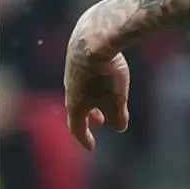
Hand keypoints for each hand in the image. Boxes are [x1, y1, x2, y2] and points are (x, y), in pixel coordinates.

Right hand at [65, 16, 129, 150]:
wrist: (93, 39)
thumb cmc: (104, 74)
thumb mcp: (117, 99)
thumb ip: (118, 115)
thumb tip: (119, 128)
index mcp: (75, 104)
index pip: (76, 128)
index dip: (84, 139)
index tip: (91, 148)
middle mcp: (70, 90)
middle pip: (78, 109)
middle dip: (90, 117)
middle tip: (101, 122)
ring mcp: (72, 73)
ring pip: (82, 92)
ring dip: (93, 99)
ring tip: (105, 100)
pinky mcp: (78, 58)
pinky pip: (86, 77)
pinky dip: (94, 84)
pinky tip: (105, 76)